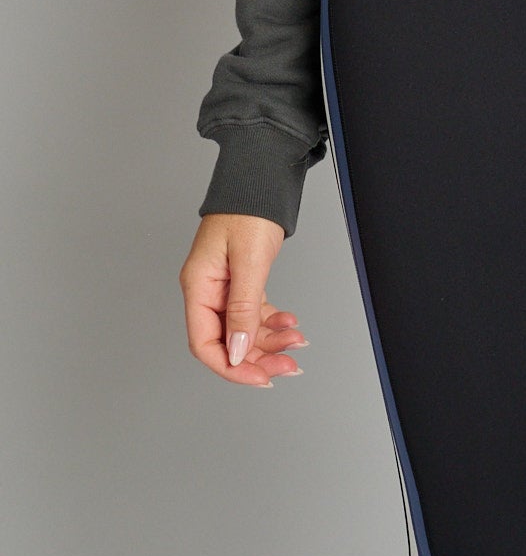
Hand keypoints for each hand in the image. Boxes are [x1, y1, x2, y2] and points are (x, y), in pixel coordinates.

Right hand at [180, 213, 308, 386]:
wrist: (260, 176)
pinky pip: (253, 312)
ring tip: (298, 341)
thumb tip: (236, 351)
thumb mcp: (248, 260)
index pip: (205, 343)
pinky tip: (290, 324)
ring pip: (243, 329)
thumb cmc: (248, 208)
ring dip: (269, 340)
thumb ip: (242, 308)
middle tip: (288, 366)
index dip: (231, 367)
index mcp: (198, 286)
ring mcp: (223, 286)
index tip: (260, 378)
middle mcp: (207, 290)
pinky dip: (271, 322)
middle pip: (227, 341)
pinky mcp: (241, 280)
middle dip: (257, 357)